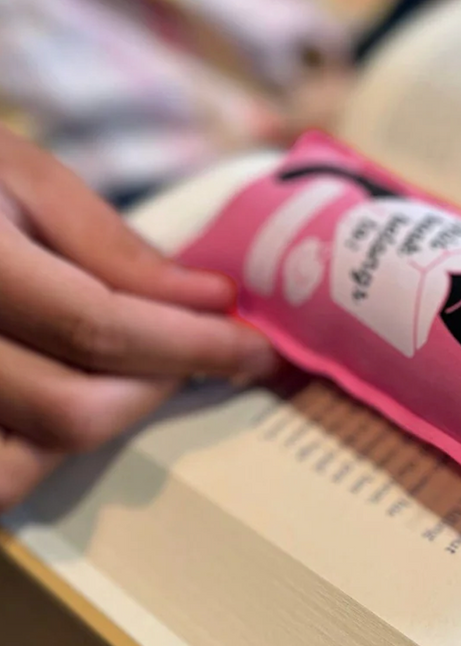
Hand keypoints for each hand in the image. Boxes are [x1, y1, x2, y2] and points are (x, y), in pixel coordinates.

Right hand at [0, 129, 277, 510]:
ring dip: (97, 427)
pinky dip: (36, 456)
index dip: (194, 345)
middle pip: (72, 411)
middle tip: (195, 354)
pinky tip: (65, 396)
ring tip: (127, 375)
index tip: (253, 348)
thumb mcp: (22, 176)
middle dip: (157, 387)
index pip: (100, 329)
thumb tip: (212, 301)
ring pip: (21, 470)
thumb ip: (113, 245)